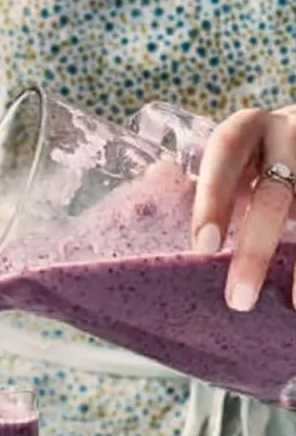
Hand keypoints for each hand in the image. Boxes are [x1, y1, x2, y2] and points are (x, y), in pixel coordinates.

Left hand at [192, 105, 295, 310]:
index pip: (226, 153)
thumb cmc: (260, 154)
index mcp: (249, 129)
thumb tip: (153, 179)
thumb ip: (198, 176)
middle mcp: (290, 136)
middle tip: (238, 298)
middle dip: (256, 248)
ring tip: (294, 306)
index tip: (204, 246)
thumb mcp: (233, 157)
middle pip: (274, 194)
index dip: (214, 198)